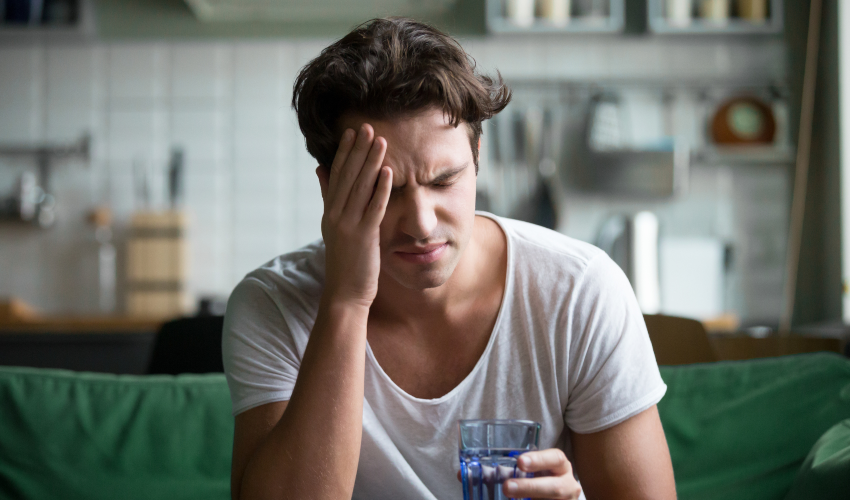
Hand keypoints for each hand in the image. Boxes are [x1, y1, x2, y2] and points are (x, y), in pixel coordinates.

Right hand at [316, 124, 392, 308]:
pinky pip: (373, 209)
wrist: (344, 293)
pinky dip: (380, 190)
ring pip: (360, 188)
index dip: (345, 152)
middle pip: (348, 176)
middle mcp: (335, 215)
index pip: (337, 175)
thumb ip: (329, 197)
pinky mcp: (363, 237)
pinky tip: (389, 173)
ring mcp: (348, 225)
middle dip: (358, 151)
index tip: (353, 132)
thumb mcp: (333, 226)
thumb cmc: (344, 261)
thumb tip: (321, 169)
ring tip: (381, 142)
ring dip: (371, 163)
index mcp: (329, 211)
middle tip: (368, 127)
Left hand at [503, 449, 581, 498]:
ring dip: (531, 499)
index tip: (520, 462)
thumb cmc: (542, 480)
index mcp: (561, 467)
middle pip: (555, 487)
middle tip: (507, 486)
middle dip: (530, 487)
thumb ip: (511, 472)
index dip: (539, 459)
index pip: (556, 458)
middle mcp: (569, 485)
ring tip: (510, 498)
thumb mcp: (533, 473)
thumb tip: (477, 475)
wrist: (558, 497)